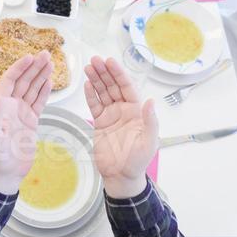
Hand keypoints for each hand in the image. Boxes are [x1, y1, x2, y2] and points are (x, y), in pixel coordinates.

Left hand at [0, 51, 52, 195]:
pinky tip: (50, 81)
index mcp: (1, 107)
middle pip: (23, 81)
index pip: (9, 80)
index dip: (19, 68)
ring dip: (41, 75)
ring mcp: (21, 112)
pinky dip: (44, 91)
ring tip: (50, 62)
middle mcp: (11, 106)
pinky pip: (38, 102)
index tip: (29, 57)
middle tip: (46, 54)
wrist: (7, 173)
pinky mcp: (31, 120)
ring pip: (32, 89)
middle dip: (34, 67)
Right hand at [84, 56, 157, 199]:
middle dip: (104, 72)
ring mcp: (111, 115)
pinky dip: (90, 95)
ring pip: (102, 93)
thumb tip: (150, 101)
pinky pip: (94, 105)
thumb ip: (150, 121)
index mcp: (136, 110)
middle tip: (95, 60)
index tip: (110, 62)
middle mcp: (123, 109)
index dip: (119, 74)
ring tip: (88, 67)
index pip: (127, 87)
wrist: (121, 176)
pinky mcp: (100, 123)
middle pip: (113, 86)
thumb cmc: (138, 160)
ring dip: (95, 79)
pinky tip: (86, 84)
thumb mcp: (149, 141)